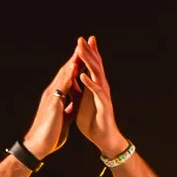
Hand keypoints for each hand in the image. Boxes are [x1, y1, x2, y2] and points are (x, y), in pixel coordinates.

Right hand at [22, 45, 81, 158]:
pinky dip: (67, 78)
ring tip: (79, 50)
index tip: (84, 55)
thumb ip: (67, 109)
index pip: (67, 78)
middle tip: (83, 43)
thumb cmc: (50, 134)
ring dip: (71, 62)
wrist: (38, 146)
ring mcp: (51, 98)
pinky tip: (73, 69)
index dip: (76, 66)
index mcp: (56, 97)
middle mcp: (52, 94)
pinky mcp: (53, 105)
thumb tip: (73, 105)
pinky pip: (61, 88)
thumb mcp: (63, 118)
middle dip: (74, 58)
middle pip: (65, 72)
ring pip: (62, 76)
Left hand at [74, 34, 127, 159]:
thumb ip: (78, 89)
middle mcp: (100, 88)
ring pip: (96, 75)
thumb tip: (72, 77)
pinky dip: (89, 83)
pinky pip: (96, 92)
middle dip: (88, 52)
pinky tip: (83, 75)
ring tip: (82, 51)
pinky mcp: (103, 105)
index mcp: (94, 86)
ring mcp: (103, 96)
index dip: (87, 53)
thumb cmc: (93, 121)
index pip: (91, 66)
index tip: (82, 40)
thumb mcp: (81, 102)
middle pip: (95, 66)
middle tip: (82, 38)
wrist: (103, 138)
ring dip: (89, 62)